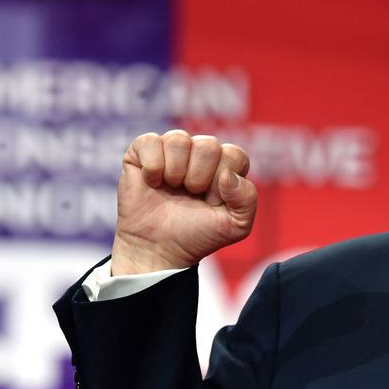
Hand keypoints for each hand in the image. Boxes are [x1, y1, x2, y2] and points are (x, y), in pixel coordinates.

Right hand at [111, 131, 257, 274]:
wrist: (158, 249)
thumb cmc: (197, 235)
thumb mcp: (236, 225)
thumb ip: (247, 199)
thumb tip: (228, 175)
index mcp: (226, 166)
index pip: (234, 155)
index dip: (222, 182)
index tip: (212, 202)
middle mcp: (200, 153)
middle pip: (208, 145)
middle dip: (199, 178)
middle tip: (190, 195)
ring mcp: (172, 150)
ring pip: (179, 139)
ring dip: (175, 172)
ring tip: (172, 189)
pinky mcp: (142, 151)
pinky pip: (150, 141)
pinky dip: (152, 167)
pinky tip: (152, 183)